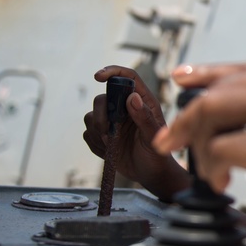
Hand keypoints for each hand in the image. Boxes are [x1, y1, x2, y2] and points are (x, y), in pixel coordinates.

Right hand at [83, 65, 188, 199]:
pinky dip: (94, 143)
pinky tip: (108, 151)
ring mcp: (112, 121)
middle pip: (102, 98)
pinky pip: (87, 132)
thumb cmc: (158, 155)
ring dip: (97, 131)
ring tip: (111, 144)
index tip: (98, 77)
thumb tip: (133, 97)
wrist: (150, 174)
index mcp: (143, 102)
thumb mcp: (154, 138)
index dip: (112, 72)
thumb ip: (145, 118)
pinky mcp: (102, 135)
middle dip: (101, 115)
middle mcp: (126, 108)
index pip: (127, 77)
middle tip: (107, 132)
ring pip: (91, 115)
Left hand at [153, 57, 245, 244]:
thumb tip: (239, 122)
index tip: (182, 80)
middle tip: (172, 140)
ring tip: (206, 171)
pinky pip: (221, 148)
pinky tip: (223, 182)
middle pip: (223, 86)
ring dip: (196, 142)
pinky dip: (212, 167)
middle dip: (190, 116)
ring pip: (214, 111)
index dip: (208, 75)